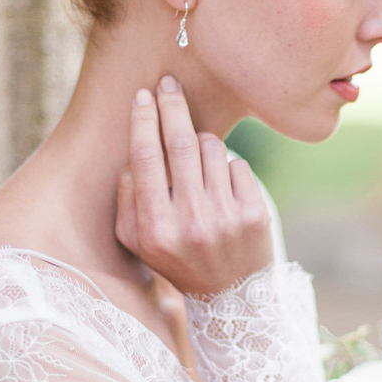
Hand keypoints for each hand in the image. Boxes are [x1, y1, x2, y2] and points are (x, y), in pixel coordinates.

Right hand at [115, 77, 272, 296]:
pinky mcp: (255, 214)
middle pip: (180, 143)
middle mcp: (191, 221)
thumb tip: (133, 155)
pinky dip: (228, 167)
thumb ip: (127, 200)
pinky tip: (223, 188)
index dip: (143, 121)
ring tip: (198, 159)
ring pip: (212, 148)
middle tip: (169, 84)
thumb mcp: (138, 242)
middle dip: (172, 106)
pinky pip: (238, 165)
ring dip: (203, 141)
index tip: (142, 96)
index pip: (146, 158)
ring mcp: (226, 217)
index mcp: (156, 227)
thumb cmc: (177, 260)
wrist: (230, 298)